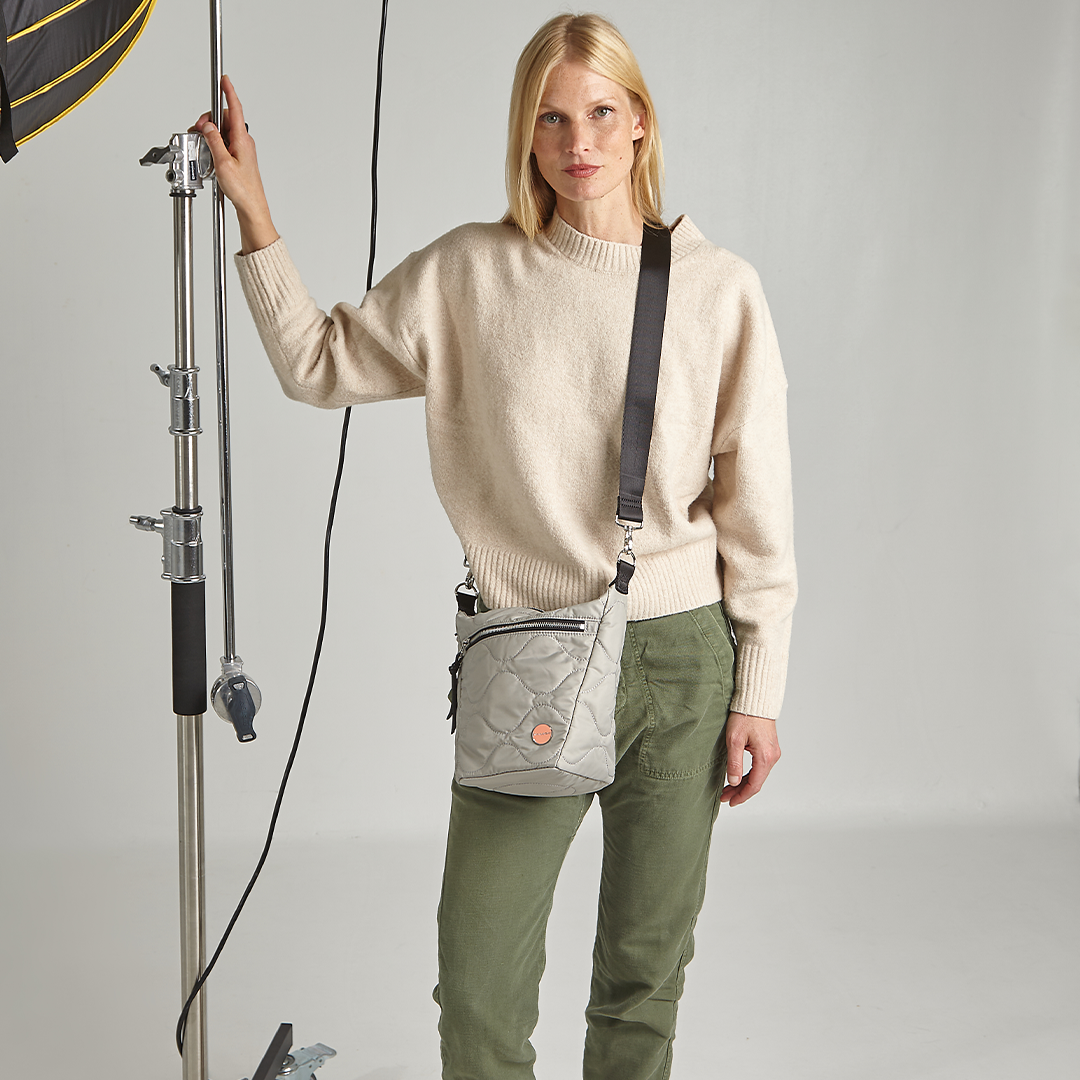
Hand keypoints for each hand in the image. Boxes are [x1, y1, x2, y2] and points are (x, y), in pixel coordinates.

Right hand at [190, 75, 278, 253]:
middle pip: (223, 120)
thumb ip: (213, 140)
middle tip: (198, 131)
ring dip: (209, 136)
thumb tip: (207, 125)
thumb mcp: (222, 162)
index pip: (234, 108)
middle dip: (208, 121)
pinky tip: (209, 158)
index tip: (224, 79)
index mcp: (242, 139)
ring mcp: (241, 150)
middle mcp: (243, 142)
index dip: (228, 92)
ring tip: (203, 149)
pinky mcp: (238, 159)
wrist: (251, 207)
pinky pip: (223, 145)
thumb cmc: (243, 189)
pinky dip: (213, 146)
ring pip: (222, 133)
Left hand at [720, 712, 779, 806]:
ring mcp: (773, 753)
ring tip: (729, 788)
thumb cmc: (745, 716)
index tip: (729, 802)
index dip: (741, 796)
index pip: (754, 785)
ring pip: (758, 775)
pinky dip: (749, 775)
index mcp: (765, 757)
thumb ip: (734, 762)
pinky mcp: (770, 748)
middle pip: (757, 782)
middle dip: (740, 791)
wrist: (756, 700)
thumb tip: (733, 782)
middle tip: (725, 797)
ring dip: (744, 783)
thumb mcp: (734, 740)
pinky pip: (760, 767)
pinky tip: (738, 777)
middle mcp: (772, 757)